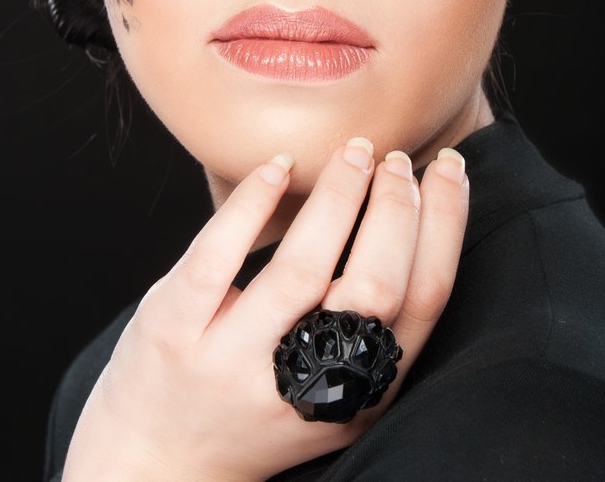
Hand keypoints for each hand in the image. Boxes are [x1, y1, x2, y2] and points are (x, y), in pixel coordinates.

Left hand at [62, 138, 468, 481]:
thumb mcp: (330, 389)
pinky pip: (216, 257)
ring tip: (354, 152)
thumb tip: (412, 218)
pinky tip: (278, 167)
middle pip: (374, 288)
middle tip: (398, 160)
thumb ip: (365, 329)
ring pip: (299, 270)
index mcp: (355, 395)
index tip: (449, 170)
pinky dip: (253, 203)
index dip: (444, 227)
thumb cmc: (256, 410)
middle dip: (397, 209)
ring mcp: (231, 360)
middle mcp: (300, 383)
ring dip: (338, 197)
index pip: (422, 303)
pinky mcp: (173, 332)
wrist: (155, 463)